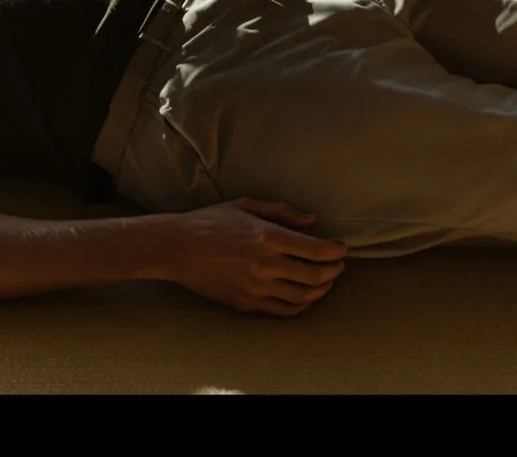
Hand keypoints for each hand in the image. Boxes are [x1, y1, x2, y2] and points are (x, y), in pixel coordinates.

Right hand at [160, 198, 347, 316]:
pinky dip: (301, 306)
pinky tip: (304, 298)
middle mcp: (265, 265)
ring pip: (304, 296)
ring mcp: (256, 287)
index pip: (317, 250)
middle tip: (338, 265)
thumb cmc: (208, 222)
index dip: (336, 250)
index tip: (340, 248)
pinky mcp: (246, 303)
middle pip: (317, 275)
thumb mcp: (244, 206)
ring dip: (322, 289)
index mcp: (267, 237)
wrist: (175, 248)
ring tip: (325, 282)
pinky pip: (283, 310)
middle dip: (335, 271)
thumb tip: (312, 220)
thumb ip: (282, 212)